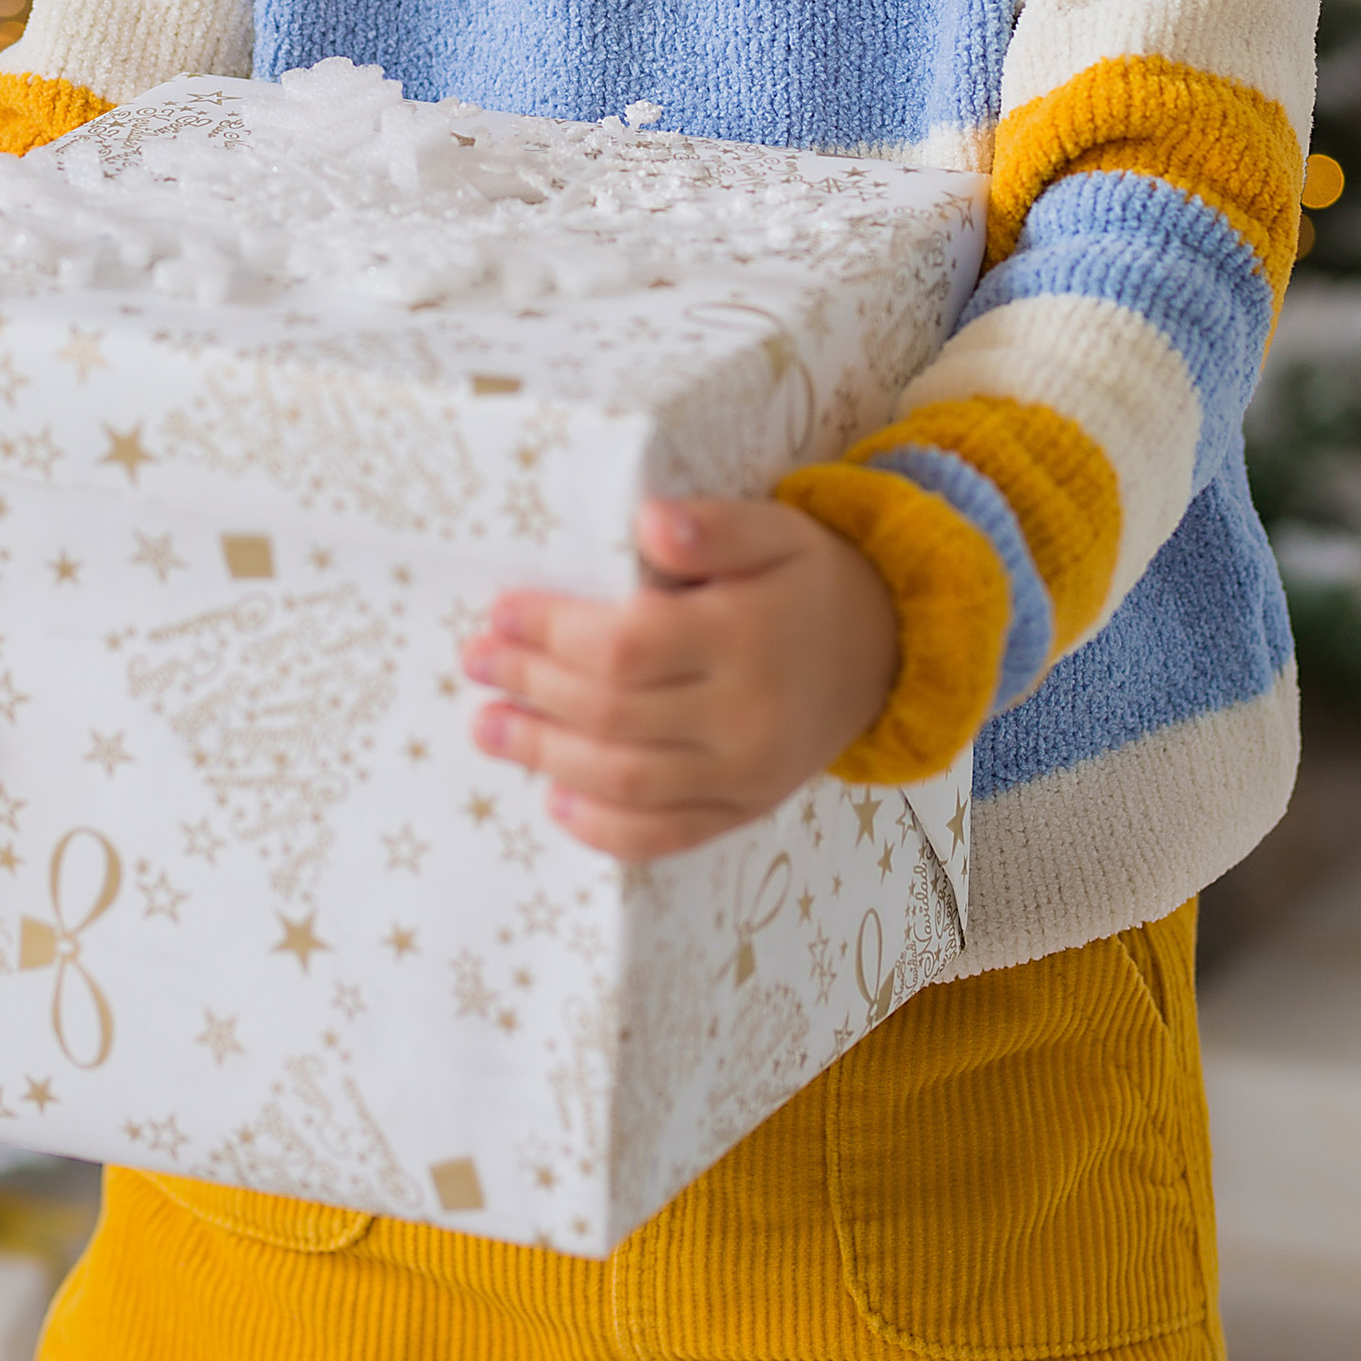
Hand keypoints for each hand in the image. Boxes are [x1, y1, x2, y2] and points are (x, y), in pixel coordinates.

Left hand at [459, 497, 898, 860]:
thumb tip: (647, 524)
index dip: (552, 631)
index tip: (499, 611)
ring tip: (486, 726)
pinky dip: (603, 828)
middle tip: (474, 661)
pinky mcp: (746, 811)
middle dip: (531, 688)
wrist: (885, 654)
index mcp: (746, 637)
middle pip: (613, 714)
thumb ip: (713, 527)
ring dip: (545, 756)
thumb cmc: (809, 581)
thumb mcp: (776, 530)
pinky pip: (665, 836)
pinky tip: (553, 800)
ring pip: (627, 780)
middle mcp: (746, 716)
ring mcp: (746, 776)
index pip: (627, 646)